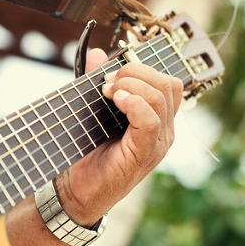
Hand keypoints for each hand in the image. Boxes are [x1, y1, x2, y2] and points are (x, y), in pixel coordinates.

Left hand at [54, 48, 182, 227]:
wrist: (76, 192)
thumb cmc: (87, 153)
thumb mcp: (93, 111)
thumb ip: (98, 82)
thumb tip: (98, 53)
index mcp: (156, 120)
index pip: (167, 83)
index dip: (143, 68)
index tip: (111, 71)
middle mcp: (163, 131)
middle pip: (168, 85)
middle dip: (137, 72)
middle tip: (108, 80)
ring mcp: (157, 143)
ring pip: (162, 98)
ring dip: (133, 85)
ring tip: (108, 91)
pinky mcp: (144, 154)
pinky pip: (151, 120)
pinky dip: (134, 103)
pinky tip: (116, 100)